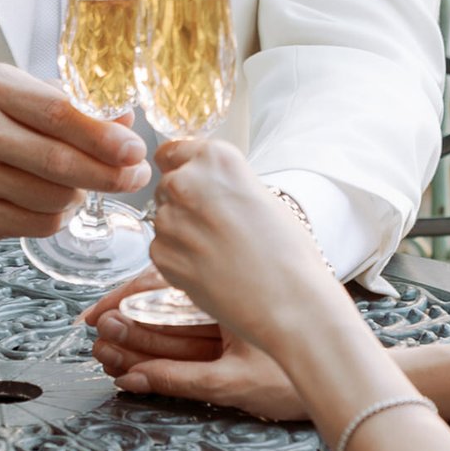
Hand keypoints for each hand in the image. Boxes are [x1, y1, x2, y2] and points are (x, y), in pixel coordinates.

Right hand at [0, 64, 146, 242]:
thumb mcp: (28, 96)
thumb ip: (77, 106)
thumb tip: (128, 122)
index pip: (58, 112)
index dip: (103, 135)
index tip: (136, 149)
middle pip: (58, 161)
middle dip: (108, 173)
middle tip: (136, 176)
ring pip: (54, 198)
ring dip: (82, 195)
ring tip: (83, 183)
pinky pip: (39, 224)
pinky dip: (61, 216)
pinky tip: (59, 202)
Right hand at [82, 277, 310, 418]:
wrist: (343, 368)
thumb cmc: (298, 375)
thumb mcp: (234, 383)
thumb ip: (180, 381)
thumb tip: (133, 380)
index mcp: (222, 294)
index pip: (158, 289)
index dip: (123, 305)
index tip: (95, 320)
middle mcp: (222, 293)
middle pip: (159, 300)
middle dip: (125, 322)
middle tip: (96, 341)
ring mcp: (227, 307)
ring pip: (171, 313)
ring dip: (139, 331)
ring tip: (109, 349)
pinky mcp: (233, 322)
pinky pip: (189, 322)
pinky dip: (163, 336)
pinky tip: (141, 352)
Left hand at [144, 134, 340, 357]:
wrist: (288, 299)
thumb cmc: (287, 251)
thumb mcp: (261, 195)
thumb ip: (224, 184)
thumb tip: (206, 189)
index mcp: (216, 158)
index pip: (173, 151)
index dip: (182, 169)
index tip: (191, 184)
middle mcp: (186, 181)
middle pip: (167, 186)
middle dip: (183, 204)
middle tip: (216, 228)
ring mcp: (169, 218)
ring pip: (164, 220)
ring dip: (181, 233)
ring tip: (218, 253)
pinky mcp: (161, 254)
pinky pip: (161, 250)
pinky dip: (178, 260)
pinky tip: (209, 271)